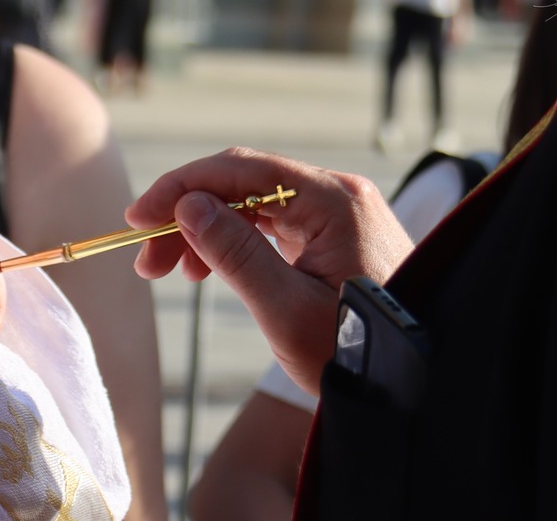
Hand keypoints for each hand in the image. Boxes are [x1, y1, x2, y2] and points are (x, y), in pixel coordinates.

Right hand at [125, 148, 413, 395]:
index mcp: (333, 200)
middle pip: (244, 183)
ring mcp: (340, 214)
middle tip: (148, 259)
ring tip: (172, 271)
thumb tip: (188, 205)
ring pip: (255, 203)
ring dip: (207, 229)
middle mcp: (339, 194)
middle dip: (189, 213)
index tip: (137, 219)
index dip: (181, 188)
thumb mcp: (287, 312)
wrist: (419, 386)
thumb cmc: (358, 355)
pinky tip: (207, 269)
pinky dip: (235, 241)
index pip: (240, 170)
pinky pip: (274, 223)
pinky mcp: (337, 236)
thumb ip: (236, 254)